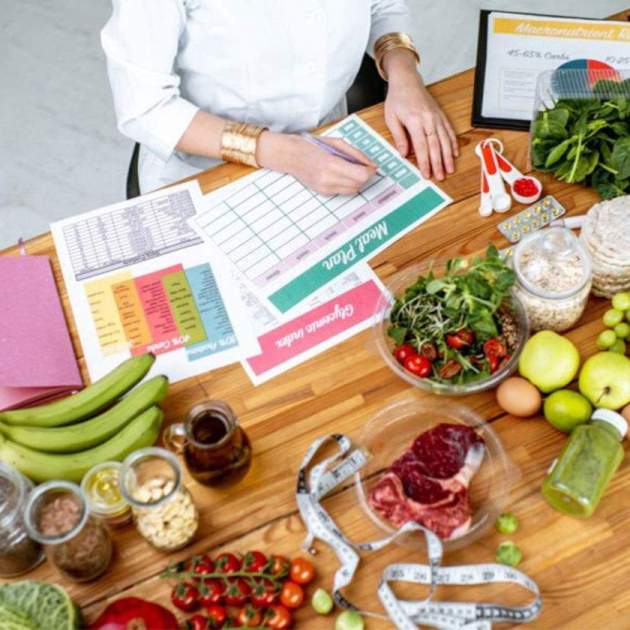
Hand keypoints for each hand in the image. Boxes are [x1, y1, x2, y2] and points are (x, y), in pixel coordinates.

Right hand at [257, 133, 375, 194]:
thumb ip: (356, 153)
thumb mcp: (336, 142)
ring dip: (357, 181)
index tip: (371, 166)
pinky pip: (343, 191)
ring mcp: (325, 188)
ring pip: (353, 190)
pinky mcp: (323, 193)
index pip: (361, 175)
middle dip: (364, 176)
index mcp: (332, 164)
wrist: (290, 156)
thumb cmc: (312, 145)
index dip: (369, 171)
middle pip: (359, 184)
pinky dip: (347, 184)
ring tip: (350, 169)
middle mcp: (328, 179)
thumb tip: (371, 164)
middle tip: (362, 166)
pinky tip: (340, 174)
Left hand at [383, 49, 458, 180]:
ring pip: (445, 140)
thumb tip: (404, 154)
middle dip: (438, 163)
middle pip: (435, 146)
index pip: (421, 146)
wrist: (407, 81)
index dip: (424, 162)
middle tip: (440, 177)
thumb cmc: (397, 99)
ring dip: (448, 156)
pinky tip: (454, 153)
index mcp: (415, 121)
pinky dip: (453, 143)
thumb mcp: (391, 118)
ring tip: (450, 169)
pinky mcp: (441, 115)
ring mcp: (436, 117)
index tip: (426, 174)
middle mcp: (428, 119)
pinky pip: (449, 131)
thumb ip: (399, 137)